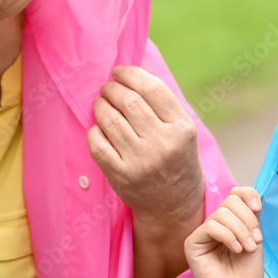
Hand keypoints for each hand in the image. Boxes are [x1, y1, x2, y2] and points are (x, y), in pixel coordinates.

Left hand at [87, 65, 204, 232]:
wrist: (173, 206)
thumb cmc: (177, 161)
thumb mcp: (183, 131)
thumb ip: (163, 104)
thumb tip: (131, 73)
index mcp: (181, 128)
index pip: (152, 89)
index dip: (131, 74)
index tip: (119, 71)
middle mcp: (162, 143)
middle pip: (128, 101)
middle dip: (112, 88)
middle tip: (107, 88)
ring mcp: (140, 161)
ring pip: (110, 119)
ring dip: (100, 105)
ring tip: (101, 104)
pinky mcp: (120, 175)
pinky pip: (97, 142)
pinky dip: (94, 130)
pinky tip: (99, 128)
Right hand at [186, 187, 263, 277]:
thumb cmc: (246, 276)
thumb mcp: (255, 239)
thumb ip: (252, 218)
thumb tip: (252, 198)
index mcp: (231, 222)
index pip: (235, 194)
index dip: (247, 195)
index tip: (258, 209)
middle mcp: (216, 225)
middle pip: (230, 201)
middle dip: (248, 219)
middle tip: (256, 241)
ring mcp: (203, 233)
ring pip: (221, 213)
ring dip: (240, 231)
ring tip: (248, 250)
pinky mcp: (192, 242)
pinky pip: (211, 226)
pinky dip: (228, 236)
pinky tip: (237, 250)